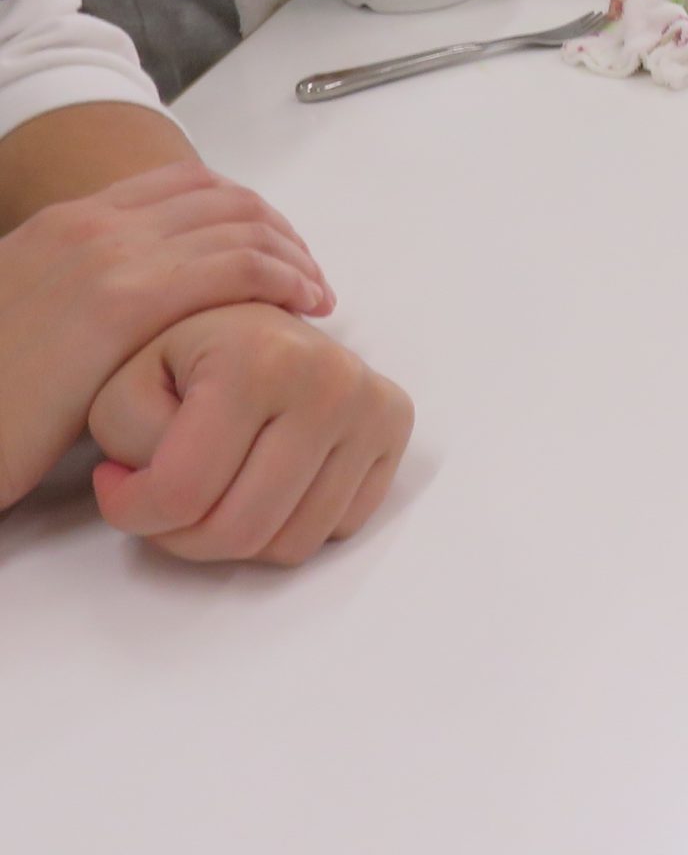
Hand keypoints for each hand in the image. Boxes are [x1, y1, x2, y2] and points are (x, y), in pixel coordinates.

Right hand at [0, 163, 333, 508]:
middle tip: (308, 273)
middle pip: (224, 197)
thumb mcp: (34, 313)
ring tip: (316, 293)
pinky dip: (284, 277)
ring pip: (240, 224)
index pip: (186, 184)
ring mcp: (106, 257)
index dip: (246, 210)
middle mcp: (91, 225)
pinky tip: (302, 305)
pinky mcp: (121, 304)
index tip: (274, 247)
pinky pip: (235, 267)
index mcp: (68, 222)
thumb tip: (145, 302)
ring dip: (293, 254)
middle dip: (280, 230)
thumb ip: (85, 290)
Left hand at [88, 304, 412, 565]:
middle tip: (161, 506)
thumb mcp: (125, 383)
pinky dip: (291, 525)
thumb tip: (157, 495)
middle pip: (241, 530)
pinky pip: (337, 528)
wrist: (255, 319)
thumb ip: (124, 441)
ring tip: (210, 495)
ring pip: (292, 544)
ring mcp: (373, 406)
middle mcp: (332, 380)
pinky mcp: (396, 428)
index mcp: (261, 359)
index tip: (116, 484)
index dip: (132, 509)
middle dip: (182, 538)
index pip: (184, 492)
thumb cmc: (184, 354)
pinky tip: (263, 484)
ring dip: (237, 540)